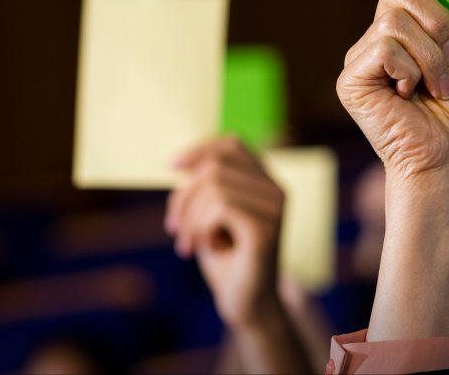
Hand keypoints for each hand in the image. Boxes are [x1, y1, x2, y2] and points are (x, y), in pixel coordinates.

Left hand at [165, 138, 308, 372]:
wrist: (247, 304)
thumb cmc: (227, 260)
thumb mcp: (211, 216)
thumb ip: (206, 188)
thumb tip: (180, 163)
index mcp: (266, 181)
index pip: (232, 144)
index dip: (199, 150)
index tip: (171, 168)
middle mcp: (276, 189)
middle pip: (215, 165)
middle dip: (183, 196)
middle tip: (174, 228)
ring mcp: (275, 208)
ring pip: (214, 186)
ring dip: (189, 217)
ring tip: (188, 243)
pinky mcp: (266, 229)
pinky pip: (220, 208)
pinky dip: (200, 227)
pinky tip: (204, 247)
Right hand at [337, 0, 448, 209]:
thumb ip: (448, 9)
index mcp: (401, 21)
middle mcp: (375, 34)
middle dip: (438, 20)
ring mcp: (360, 56)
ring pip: (395, 21)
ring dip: (431, 55)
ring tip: (437, 86)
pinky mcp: (351, 79)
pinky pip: (385, 49)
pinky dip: (412, 71)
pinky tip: (411, 95)